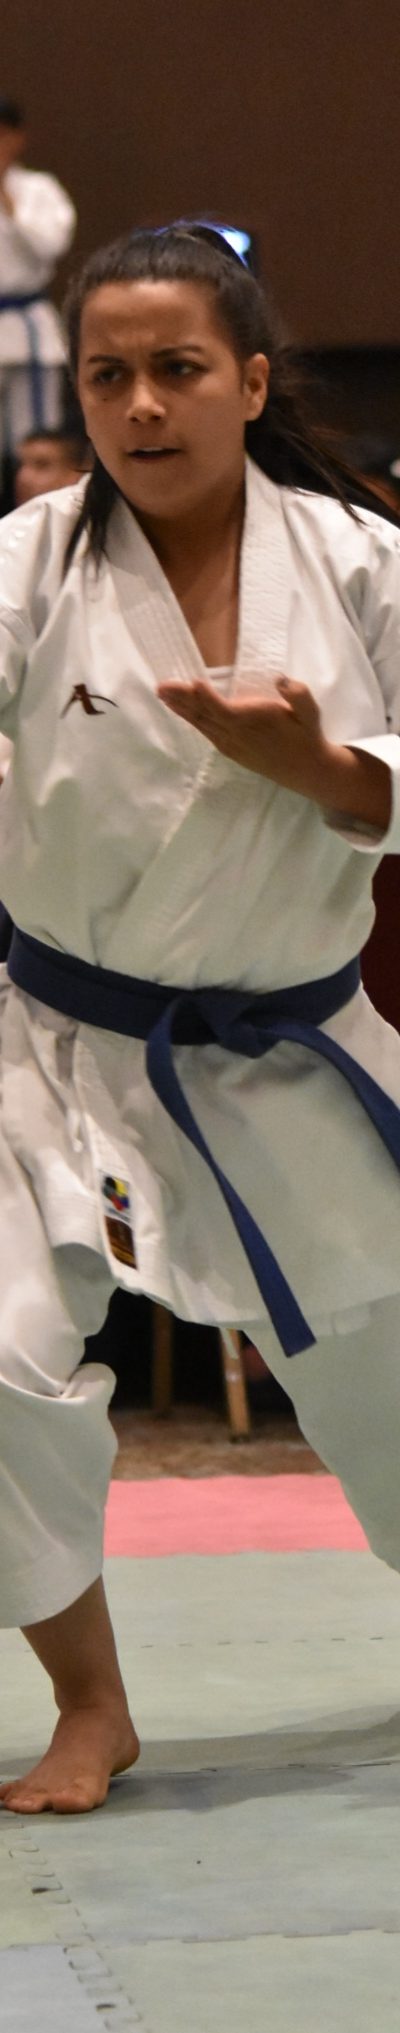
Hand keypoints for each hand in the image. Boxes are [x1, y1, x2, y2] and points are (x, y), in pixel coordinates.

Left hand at [158, 674, 329, 800]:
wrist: (306, 769)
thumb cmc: (307, 735)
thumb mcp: (310, 712)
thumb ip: (297, 694)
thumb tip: (281, 680)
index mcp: (254, 722)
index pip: (225, 709)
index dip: (208, 697)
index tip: (194, 682)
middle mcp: (237, 734)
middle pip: (204, 714)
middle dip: (182, 699)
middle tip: (161, 686)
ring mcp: (230, 743)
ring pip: (201, 723)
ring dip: (181, 708)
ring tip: (162, 694)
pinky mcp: (229, 749)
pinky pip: (206, 732)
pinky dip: (191, 719)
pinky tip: (180, 710)